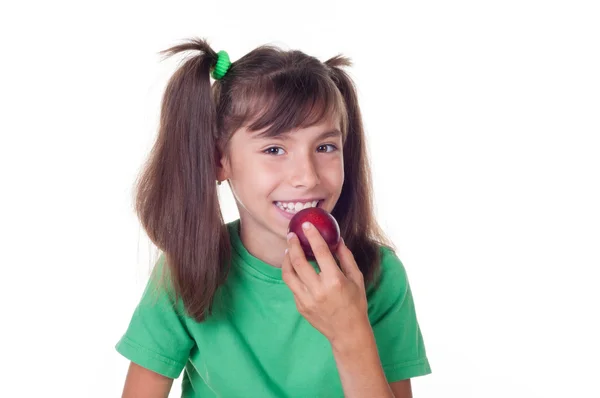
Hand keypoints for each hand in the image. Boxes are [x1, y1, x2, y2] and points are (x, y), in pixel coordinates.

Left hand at [282, 222, 370, 346]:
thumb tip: (338, 239)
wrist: (347, 332)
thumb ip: (346, 257)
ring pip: (288, 274)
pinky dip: (292, 274)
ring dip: (286, 259)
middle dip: (293, 245)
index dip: (312, 236)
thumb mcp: (356, 278)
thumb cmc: (355, 303)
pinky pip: (292, 286)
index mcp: (334, 280)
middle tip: (291, 235)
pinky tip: (295, 268)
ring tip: (289, 250)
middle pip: (298, 261)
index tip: (306, 226)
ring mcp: (306, 300)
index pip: (320, 252)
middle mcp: (318, 289)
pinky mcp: (300, 307)